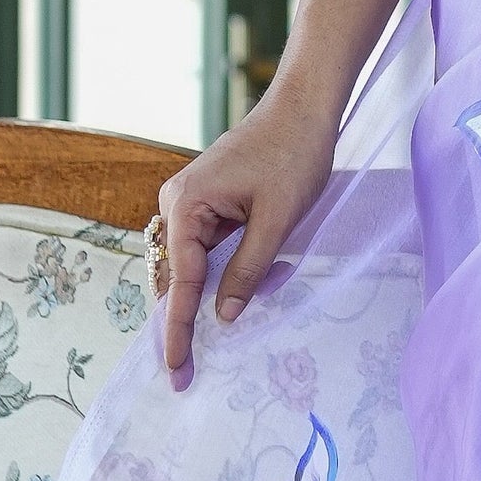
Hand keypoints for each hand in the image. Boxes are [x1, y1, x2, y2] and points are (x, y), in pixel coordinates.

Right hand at [149, 85, 340, 386]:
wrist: (304, 107)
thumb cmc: (294, 155)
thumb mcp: (277, 222)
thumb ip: (248, 271)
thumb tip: (223, 316)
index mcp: (185, 206)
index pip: (181, 283)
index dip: (178, 331)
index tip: (175, 369)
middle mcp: (176, 203)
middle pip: (175, 277)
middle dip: (182, 322)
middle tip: (182, 373)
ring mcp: (190, 201)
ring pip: (191, 265)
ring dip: (206, 296)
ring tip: (204, 341)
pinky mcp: (207, 201)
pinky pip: (205, 249)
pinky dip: (217, 275)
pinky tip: (229, 297)